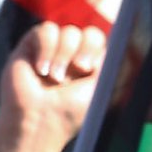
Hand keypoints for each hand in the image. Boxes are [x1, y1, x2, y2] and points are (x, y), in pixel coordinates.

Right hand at [0, 23, 105, 151]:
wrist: (39, 121)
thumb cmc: (69, 111)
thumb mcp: (100, 86)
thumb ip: (111, 62)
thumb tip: (122, 38)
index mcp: (88, 63)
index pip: (99, 40)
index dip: (95, 48)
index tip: (87, 70)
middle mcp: (70, 55)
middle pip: (87, 32)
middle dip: (83, 50)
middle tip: (77, 70)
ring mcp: (50, 50)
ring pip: (68, 31)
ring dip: (62, 56)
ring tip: (53, 78)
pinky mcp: (29, 47)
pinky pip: (46, 30)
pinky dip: (46, 49)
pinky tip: (40, 70)